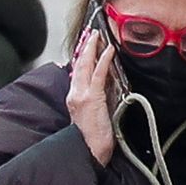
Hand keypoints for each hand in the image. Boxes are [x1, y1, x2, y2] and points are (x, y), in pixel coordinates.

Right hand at [66, 30, 116, 165]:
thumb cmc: (94, 139)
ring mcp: (81, 95)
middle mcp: (74, 94)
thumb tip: (110, 85)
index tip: (88, 44)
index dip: (82, 56)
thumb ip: (100, 99)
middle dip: (85, 47)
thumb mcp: (96, 115)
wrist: (89, 152)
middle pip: (79, 64)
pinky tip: (109, 50)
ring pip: (86, 66)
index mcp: (74, 98)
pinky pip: (99, 75)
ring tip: (98, 35)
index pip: (77, 72)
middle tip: (92, 33)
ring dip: (93, 48)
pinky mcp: (91, 99)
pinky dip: (104, 61)